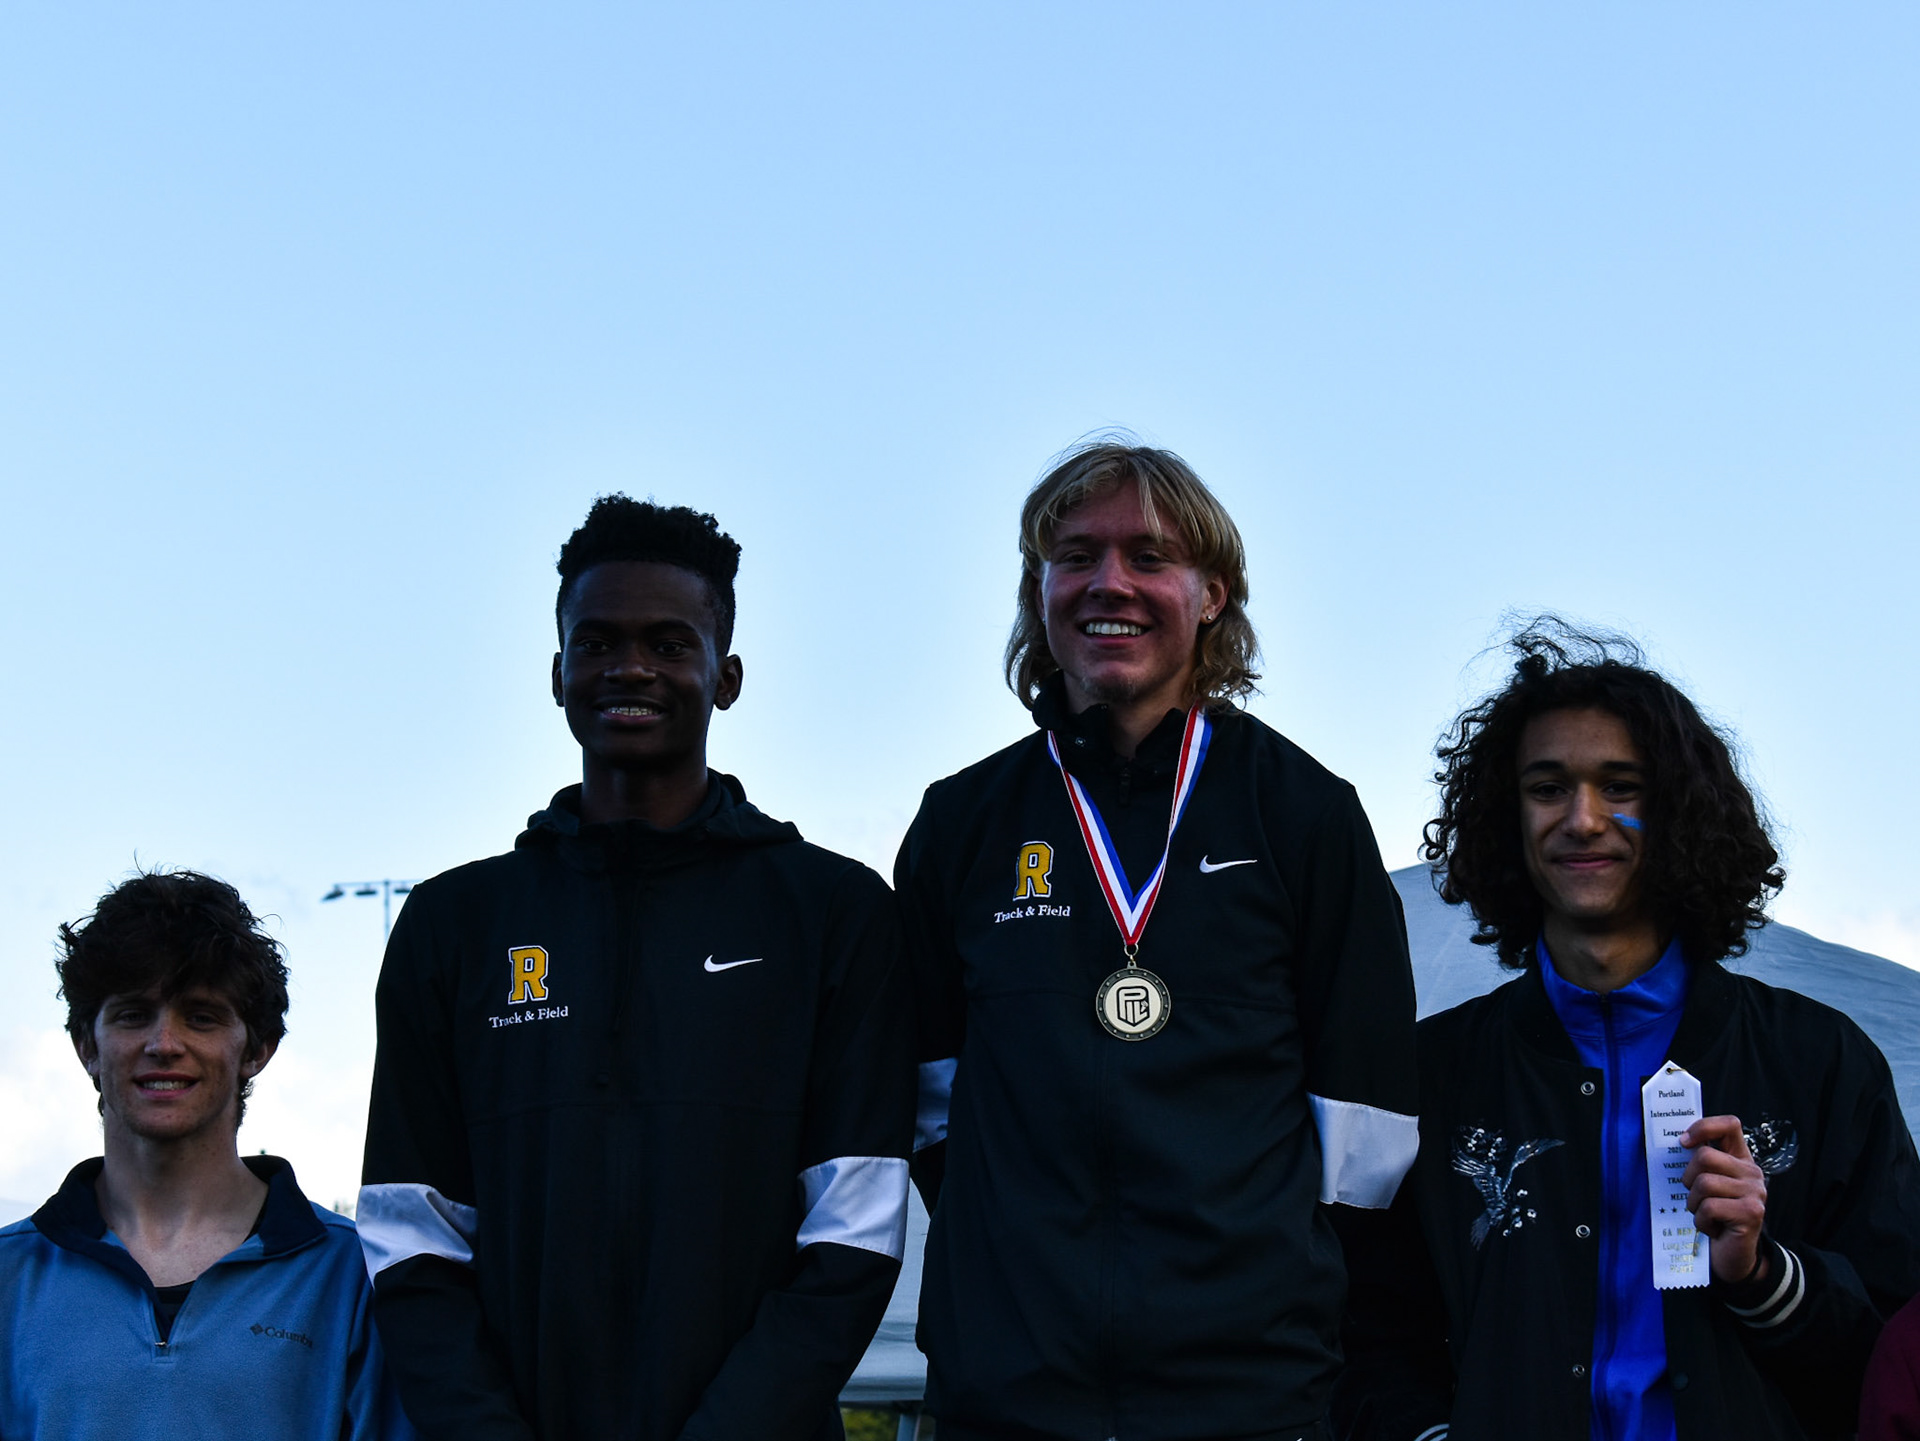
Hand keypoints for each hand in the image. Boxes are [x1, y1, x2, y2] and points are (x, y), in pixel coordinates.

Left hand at [1680, 1114, 1767, 1284]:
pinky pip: (1709, 1207)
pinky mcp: (1751, 1213)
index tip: (1684, 1142)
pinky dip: (1702, 1221)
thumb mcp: (1707, 1186)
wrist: (1732, 1257)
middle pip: (1705, 1156)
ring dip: (1694, 1204)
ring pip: (1704, 1183)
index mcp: (1740, 1160)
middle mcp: (1752, 1173)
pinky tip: (1712, 1229)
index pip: (1730, 1124)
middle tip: (1696, 1198)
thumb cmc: (1714, 1217)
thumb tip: (1677, 1142)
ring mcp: (1755, 1192)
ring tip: (1705, 1215)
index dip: (1704, 1127)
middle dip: (1688, 1179)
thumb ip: (1700, 1164)